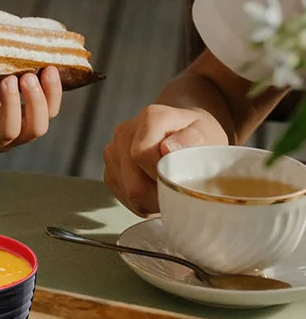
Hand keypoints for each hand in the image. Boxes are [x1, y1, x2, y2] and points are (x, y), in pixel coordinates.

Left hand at [0, 68, 62, 165]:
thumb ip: (1, 77)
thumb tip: (14, 44)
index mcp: (18, 124)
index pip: (47, 115)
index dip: (54, 94)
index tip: (51, 68)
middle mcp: (6, 137)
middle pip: (36, 128)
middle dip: (38, 101)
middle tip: (30, 76)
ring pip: (10, 131)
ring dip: (13, 104)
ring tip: (10, 80)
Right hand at [103, 104, 228, 215]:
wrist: (185, 134)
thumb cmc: (199, 138)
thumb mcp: (209, 134)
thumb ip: (194, 138)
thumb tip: (168, 148)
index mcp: (151, 117)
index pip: (142, 154)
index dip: (163, 176)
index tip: (182, 181)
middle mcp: (126, 131)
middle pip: (133, 181)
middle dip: (159, 196)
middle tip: (179, 194)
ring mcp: (113, 150)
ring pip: (127, 192)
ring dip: (151, 200)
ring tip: (170, 190)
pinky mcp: (109, 168)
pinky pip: (123, 196)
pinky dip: (142, 202)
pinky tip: (157, 191)